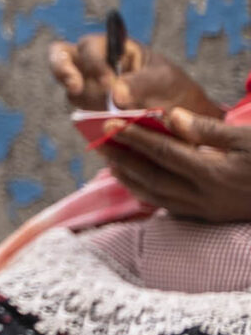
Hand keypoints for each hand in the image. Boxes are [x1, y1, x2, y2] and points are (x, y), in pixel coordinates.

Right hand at [48, 35, 221, 116]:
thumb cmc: (175, 91)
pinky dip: (93, 124)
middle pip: (63, 63)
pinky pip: (82, 119)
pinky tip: (111, 130)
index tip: (108, 84)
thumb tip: (115, 96)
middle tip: (75, 89)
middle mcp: (93, 68)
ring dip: (89, 104)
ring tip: (114, 116)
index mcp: (112, 49)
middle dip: (66, 74)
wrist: (185, 124)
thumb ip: (140, 84)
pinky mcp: (90, 116)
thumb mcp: (165, 80)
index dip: (91, 62)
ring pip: (74, 95)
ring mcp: (89, 92)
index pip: (87, 47)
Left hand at [101, 107, 250, 221]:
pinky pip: (171, 208)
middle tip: (99, 142)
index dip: (135, 137)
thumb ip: (208, 129)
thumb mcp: (248, 137)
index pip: (164, 152)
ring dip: (131, 180)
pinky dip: (149, 194)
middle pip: (153, 177)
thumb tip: (170, 117)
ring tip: (111, 162)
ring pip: (158, 197)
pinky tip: (138, 183)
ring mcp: (208, 211)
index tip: (109, 124)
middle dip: (122, 158)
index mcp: (214, 173)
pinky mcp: (211, 217)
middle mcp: (206, 197)